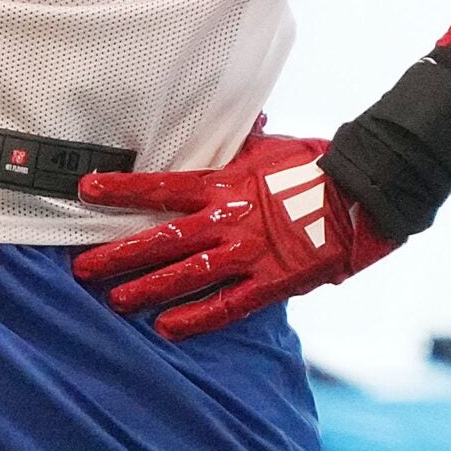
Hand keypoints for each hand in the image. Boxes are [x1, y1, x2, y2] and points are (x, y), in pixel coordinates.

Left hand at [72, 130, 396, 339]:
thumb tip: (232, 122)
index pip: (159, 186)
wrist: (367, 191)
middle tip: (83, 268)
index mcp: (223, 184)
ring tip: (116, 301)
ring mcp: (250, 253)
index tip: (86, 190)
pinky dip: (196, 318)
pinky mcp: (274, 283)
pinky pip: (228, 305)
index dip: (120, 190)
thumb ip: (238, 144)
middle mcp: (228, 220)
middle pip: (161, 240)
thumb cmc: (316, 165)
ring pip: (186, 275)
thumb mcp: (268, 148)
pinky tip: (168, 328)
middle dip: (118, 255)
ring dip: (147, 289)